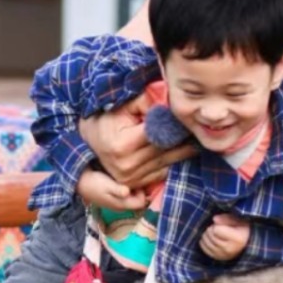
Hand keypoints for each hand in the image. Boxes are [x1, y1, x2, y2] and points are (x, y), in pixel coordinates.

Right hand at [76, 168, 149, 209]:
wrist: (80, 182)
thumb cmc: (95, 183)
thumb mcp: (107, 186)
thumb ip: (118, 190)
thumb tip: (129, 193)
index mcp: (122, 205)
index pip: (142, 202)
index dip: (143, 191)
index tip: (138, 180)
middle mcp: (122, 206)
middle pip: (139, 200)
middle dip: (140, 189)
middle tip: (135, 177)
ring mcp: (118, 202)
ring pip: (134, 197)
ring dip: (135, 188)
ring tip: (130, 177)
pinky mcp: (115, 197)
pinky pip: (128, 194)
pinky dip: (129, 187)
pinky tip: (124, 179)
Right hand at [79, 95, 195, 188]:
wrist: (88, 141)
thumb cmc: (106, 119)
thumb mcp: (121, 105)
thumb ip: (144, 100)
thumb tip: (167, 99)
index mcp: (123, 145)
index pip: (158, 132)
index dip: (173, 123)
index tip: (183, 116)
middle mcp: (127, 165)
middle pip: (166, 148)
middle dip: (182, 136)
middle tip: (194, 125)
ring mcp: (132, 178)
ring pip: (169, 162)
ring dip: (185, 149)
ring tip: (192, 136)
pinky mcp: (137, 184)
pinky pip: (164, 172)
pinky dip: (175, 161)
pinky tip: (183, 149)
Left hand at [199, 213, 250, 260]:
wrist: (245, 244)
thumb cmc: (241, 229)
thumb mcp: (238, 220)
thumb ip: (227, 218)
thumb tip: (214, 219)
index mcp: (237, 239)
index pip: (215, 230)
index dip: (217, 225)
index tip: (222, 225)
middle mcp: (229, 249)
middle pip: (209, 234)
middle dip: (211, 228)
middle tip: (218, 229)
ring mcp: (222, 255)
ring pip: (205, 240)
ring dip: (207, 234)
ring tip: (215, 234)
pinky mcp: (216, 258)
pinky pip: (203, 247)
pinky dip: (204, 242)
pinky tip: (212, 239)